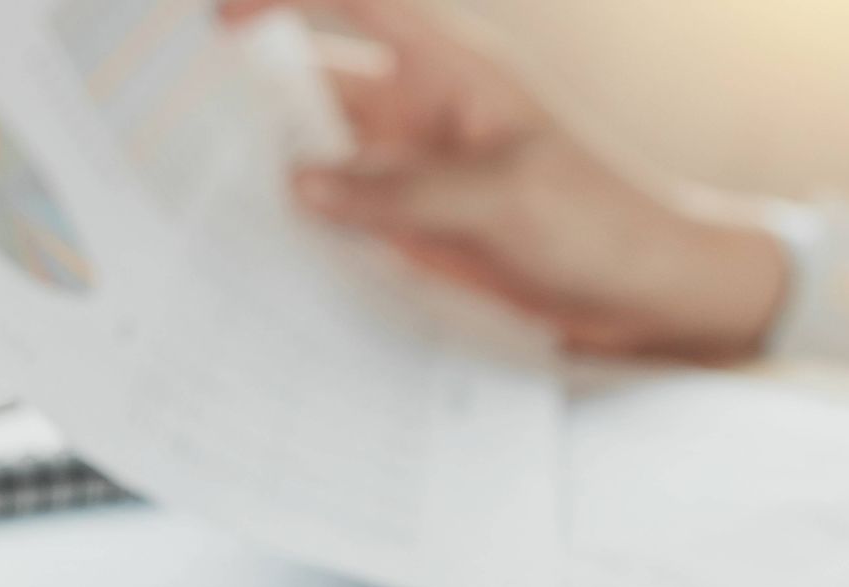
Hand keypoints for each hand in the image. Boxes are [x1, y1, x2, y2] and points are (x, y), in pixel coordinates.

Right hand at [220, 0, 788, 358]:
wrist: (657, 295)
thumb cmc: (606, 225)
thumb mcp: (506, 201)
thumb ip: (404, 192)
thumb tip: (306, 185)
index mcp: (451, 74)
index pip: (357, 6)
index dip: (287, 2)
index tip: (221, 23)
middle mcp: (426, 116)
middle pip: (320, 88)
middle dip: (259, 103)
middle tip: (191, 140)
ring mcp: (421, 176)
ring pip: (327, 161)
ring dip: (281, 177)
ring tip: (213, 203)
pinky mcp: (424, 231)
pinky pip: (353, 220)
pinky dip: (316, 231)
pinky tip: (272, 253)